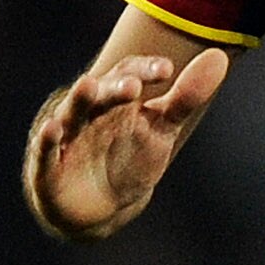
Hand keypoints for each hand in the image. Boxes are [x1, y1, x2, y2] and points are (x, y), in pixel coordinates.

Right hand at [22, 44, 227, 239]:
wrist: (99, 207)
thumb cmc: (129, 158)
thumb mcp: (161, 128)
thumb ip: (186, 96)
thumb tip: (219, 57)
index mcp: (115, 98)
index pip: (129, 74)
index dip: (145, 71)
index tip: (167, 71)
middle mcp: (89, 112)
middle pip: (100, 91)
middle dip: (115, 88)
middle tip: (134, 86)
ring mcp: (67, 138)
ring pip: (71, 113)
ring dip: (79, 99)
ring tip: (89, 85)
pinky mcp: (48, 167)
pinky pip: (45, 151)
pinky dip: (48, 140)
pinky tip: (52, 129)